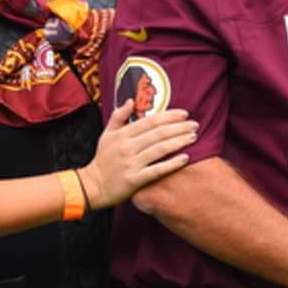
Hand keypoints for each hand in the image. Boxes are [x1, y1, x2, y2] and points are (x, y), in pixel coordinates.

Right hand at [78, 100, 195, 207]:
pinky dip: (172, 164)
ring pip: (160, 149)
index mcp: (122, 134)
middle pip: (158, 133)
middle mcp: (127, 147)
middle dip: (179, 127)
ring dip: (179, 141)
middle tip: (195, 125)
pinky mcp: (134, 180)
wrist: (92, 187)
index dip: (169, 116)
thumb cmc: (103, 160)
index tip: (184, 114)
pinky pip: (157, 170)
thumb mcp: (107, 135)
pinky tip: (185, 158)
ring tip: (193, 137)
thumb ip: (118, 116)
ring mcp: (131, 163)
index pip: (150, 121)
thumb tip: (131, 100)